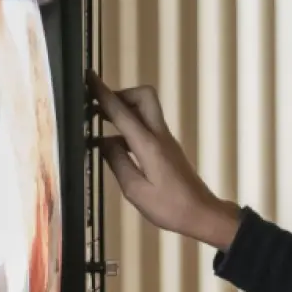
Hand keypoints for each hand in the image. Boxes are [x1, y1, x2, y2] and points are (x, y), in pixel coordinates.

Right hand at [87, 70, 240, 248]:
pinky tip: (115, 144)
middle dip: (120, 94)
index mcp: (149, 145)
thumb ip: (117, 162)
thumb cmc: (169, 207)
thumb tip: (103, 141)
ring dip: (124, 109)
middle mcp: (159, 136)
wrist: (202, 214)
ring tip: (99, 121)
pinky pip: (147, 126)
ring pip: (146, 109)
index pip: (122, 112)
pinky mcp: (168, 148)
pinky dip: (130, 126)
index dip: (104, 94)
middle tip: (98, 107)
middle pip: (144, 97)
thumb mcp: (135, 190)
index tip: (89, 77)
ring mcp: (166, 140)